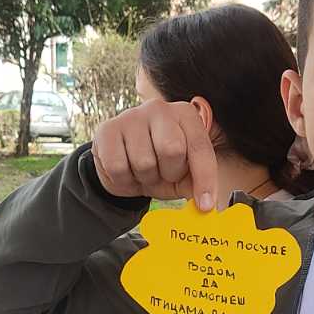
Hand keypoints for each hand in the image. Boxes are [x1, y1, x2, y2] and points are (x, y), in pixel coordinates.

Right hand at [91, 100, 216, 211]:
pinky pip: (117, 167)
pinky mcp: (106, 129)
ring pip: (143, 162)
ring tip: (143, 171)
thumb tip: (206, 204)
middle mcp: (159, 108)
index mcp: (185, 115)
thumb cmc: (159, 165)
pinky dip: (123, 179)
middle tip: (164, 174)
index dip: (204, 178)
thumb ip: (196, 184)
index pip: (200, 146)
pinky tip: (125, 170)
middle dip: (169, 172)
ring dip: (145, 177)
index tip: (205, 205)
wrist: (123, 165)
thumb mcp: (183, 175)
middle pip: (172, 149)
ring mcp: (131, 116)